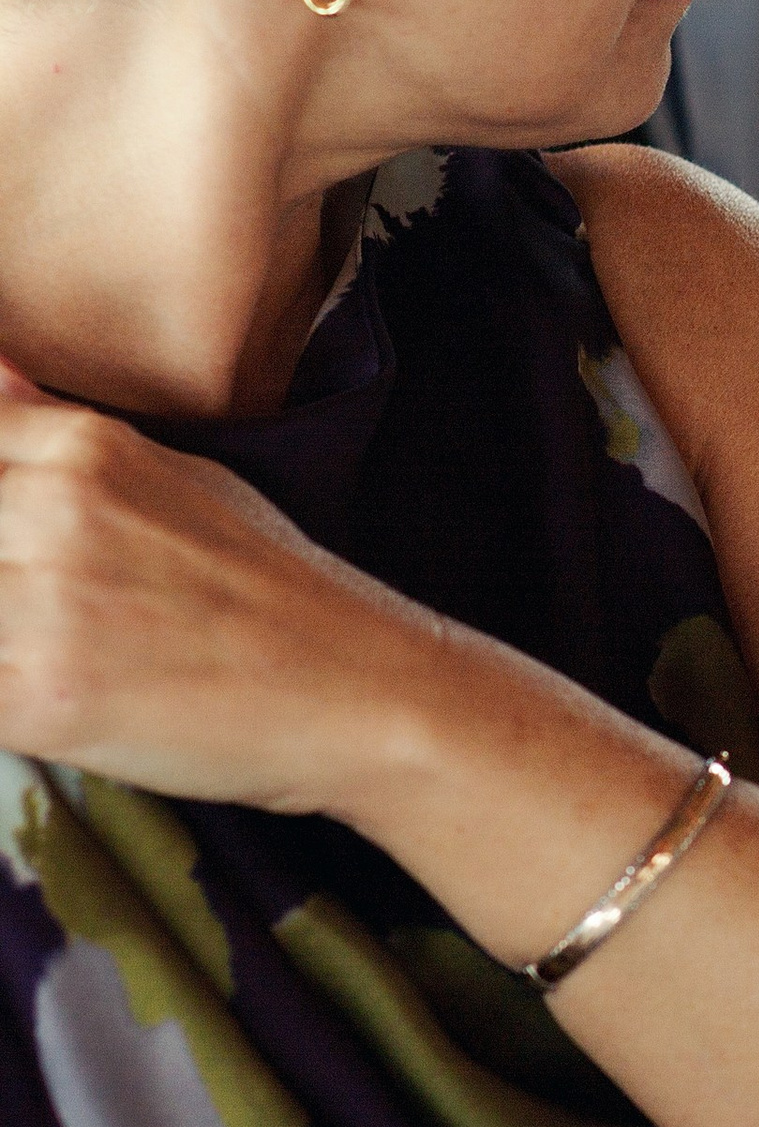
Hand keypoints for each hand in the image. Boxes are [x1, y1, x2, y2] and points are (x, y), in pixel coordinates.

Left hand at [0, 369, 424, 812]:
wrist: (356, 689)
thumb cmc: (269, 586)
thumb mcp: (175, 475)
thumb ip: (55, 430)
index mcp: (80, 447)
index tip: (7, 547)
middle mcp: (53, 510)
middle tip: (21, 593)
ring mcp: (43, 602)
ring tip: (34, 645)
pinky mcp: (40, 697)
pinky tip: (33, 697)